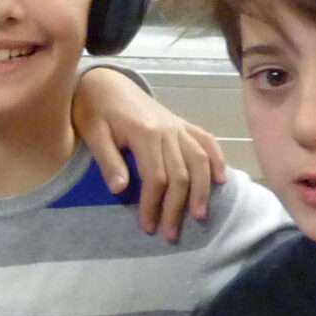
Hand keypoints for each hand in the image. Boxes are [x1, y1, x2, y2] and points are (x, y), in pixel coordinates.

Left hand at [71, 64, 229, 239]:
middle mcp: (168, 130)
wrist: (106, 82)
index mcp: (145, 133)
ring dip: (202, 190)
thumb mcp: (93, 134)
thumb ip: (109, 161)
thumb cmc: (95, 109)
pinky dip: (217, 160)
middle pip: (180, 175)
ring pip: (199, 161)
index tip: (148, 227)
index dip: (153, 205)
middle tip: (171, 234)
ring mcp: (178, 126)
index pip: (156, 178)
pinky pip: (206, 141)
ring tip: (199, 215)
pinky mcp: (182, 124)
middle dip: (176, 207)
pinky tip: (222, 180)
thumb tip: (120, 190)